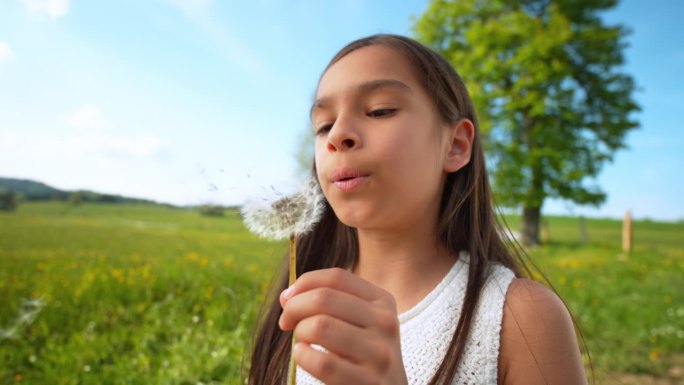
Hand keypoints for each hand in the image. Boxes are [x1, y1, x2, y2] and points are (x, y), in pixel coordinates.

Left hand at [279, 268, 408, 384]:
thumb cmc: (362, 357)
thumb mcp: (360, 323)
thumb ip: (329, 303)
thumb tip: (287, 296)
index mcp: (383, 302)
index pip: (336, 277)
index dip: (303, 284)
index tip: (287, 300)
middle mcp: (386, 323)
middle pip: (325, 298)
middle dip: (294, 308)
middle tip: (286, 323)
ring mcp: (380, 354)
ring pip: (320, 326)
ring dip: (300, 333)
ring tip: (301, 343)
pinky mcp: (370, 382)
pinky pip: (323, 363)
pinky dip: (303, 357)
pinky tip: (304, 357)